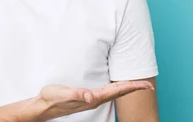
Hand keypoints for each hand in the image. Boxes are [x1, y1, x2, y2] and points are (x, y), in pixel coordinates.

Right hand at [35, 80, 153, 119]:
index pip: (117, 91)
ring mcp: (92, 100)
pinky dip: (117, 89)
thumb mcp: (62, 94)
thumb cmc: (51, 99)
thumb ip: (77, 94)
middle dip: (134, 88)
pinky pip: (108, 93)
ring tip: (138, 85)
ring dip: (127, 89)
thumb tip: (91, 96)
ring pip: (114, 93)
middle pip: (119, 93)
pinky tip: (118, 87)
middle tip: (149, 85)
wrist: (43, 107)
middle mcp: (95, 100)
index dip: (132, 87)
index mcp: (93, 98)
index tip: (146, 85)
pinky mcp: (88, 98)